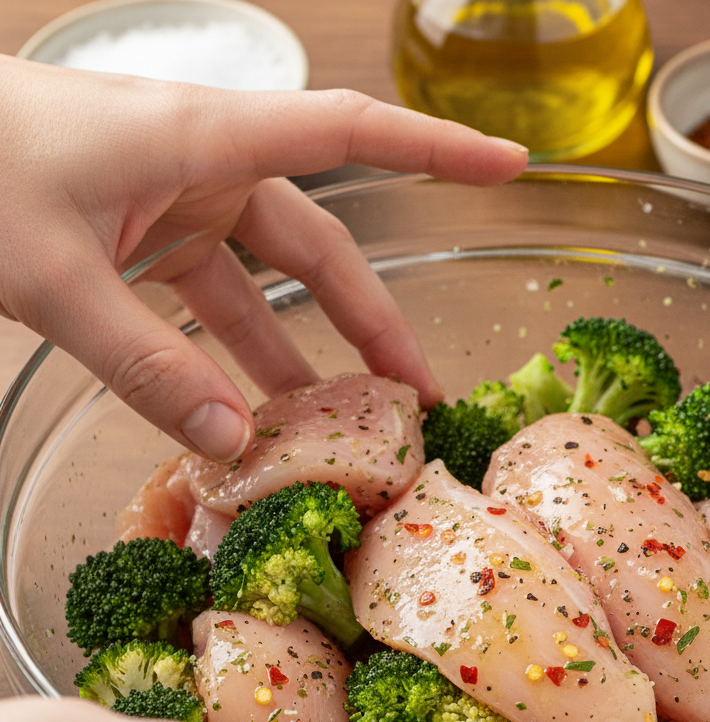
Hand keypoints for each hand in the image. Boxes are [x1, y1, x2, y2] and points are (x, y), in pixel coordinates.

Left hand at [0, 56, 528, 461]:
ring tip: (341, 429)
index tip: (508, 165)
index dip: (435, 151)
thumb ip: (143, 364)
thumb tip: (232, 446)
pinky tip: (243, 417)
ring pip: (266, 290)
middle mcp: (205, 169)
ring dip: (301, 359)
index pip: (347, 134)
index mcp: (204, 141)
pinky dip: (226, 360)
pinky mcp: (141, 239)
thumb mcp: (49, 274)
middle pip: (319, 250)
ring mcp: (174, 206)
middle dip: (372, 325)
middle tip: (416, 395)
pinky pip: (207, 307)